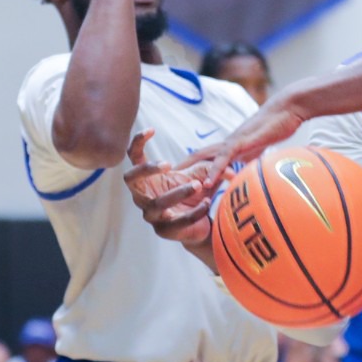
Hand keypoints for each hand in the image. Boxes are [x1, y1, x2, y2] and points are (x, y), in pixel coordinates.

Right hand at [124, 130, 213, 245]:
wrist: (198, 221)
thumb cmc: (193, 192)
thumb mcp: (201, 174)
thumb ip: (212, 166)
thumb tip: (230, 168)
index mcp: (147, 178)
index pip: (134, 158)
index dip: (137, 143)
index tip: (152, 129)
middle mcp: (143, 195)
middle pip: (131, 179)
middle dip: (147, 170)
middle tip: (167, 164)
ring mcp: (151, 214)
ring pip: (157, 203)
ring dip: (177, 193)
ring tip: (197, 185)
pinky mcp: (164, 231)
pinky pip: (176, 221)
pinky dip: (193, 212)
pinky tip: (206, 203)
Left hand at [181, 102, 304, 188]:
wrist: (288, 109)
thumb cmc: (277, 126)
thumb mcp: (262, 147)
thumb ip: (253, 160)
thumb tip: (250, 174)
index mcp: (231, 145)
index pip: (205, 158)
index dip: (190, 169)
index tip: (176, 182)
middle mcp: (227, 143)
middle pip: (197, 157)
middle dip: (180, 171)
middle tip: (163, 186)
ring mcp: (233, 141)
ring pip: (205, 158)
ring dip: (190, 173)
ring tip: (175, 188)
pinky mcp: (242, 142)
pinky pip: (224, 158)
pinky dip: (214, 171)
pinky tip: (207, 183)